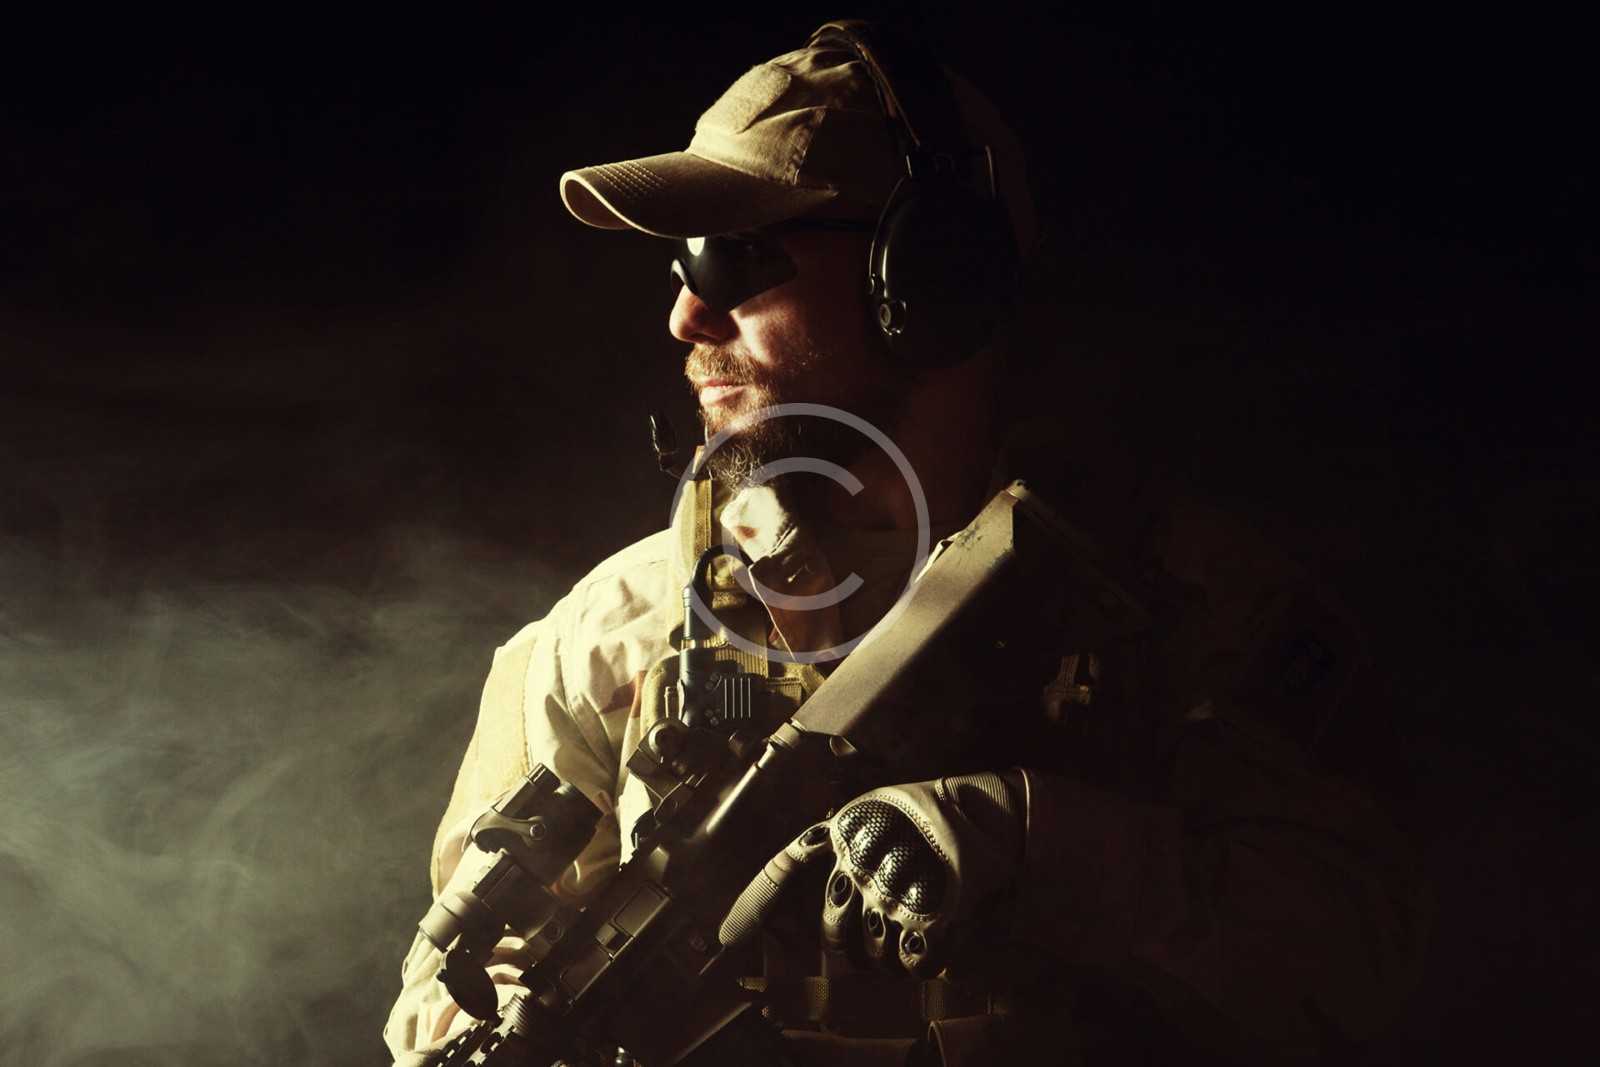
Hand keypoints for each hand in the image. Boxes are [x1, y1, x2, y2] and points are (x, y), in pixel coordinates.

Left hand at [720, 771, 1024, 976]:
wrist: (988, 810)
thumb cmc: (926, 817)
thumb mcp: (870, 815)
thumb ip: (830, 844)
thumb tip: (789, 885)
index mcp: (844, 836)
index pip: (786, 869)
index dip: (754, 903)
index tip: (727, 935)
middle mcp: (862, 863)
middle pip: (834, 936)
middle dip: (850, 946)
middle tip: (874, 931)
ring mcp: (896, 889)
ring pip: (875, 956)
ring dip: (891, 954)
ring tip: (911, 929)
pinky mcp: (934, 913)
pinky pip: (917, 964)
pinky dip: (926, 962)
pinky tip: (933, 944)